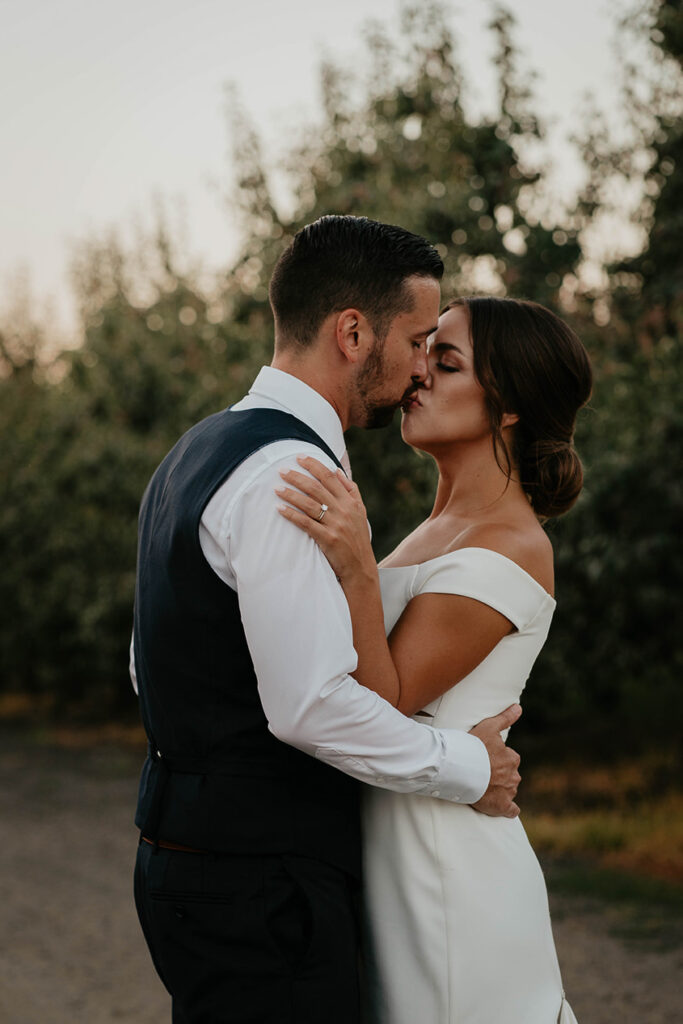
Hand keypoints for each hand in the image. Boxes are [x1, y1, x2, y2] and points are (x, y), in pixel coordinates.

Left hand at [275, 456, 375, 582]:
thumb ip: (351, 490)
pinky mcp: (328, 539)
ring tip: (276, 488)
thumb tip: (337, 470)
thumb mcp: (360, 512)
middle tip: (281, 470)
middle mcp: (344, 510)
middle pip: (317, 488)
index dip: (314, 465)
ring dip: (291, 494)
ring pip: (309, 504)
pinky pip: (306, 523)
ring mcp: (336, 525)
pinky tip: (280, 508)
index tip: (299, 457)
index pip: (330, 477)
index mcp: (351, 502)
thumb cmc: (357, 539)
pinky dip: (292, 514)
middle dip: (297, 477)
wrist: (361, 568)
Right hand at [469, 704, 521, 818]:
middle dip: (500, 774)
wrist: (460, 768)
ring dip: (500, 789)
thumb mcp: (489, 727)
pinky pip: (511, 810)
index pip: (509, 758)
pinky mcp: (501, 806)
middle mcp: (513, 774)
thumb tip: (519, 707)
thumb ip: (505, 718)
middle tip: (483, 773)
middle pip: (509, 775)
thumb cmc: (473, 746)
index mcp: (512, 757)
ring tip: (483, 787)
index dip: (497, 759)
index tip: (486, 759)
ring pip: (509, 790)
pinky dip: (509, 809)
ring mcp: (508, 791)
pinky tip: (505, 808)